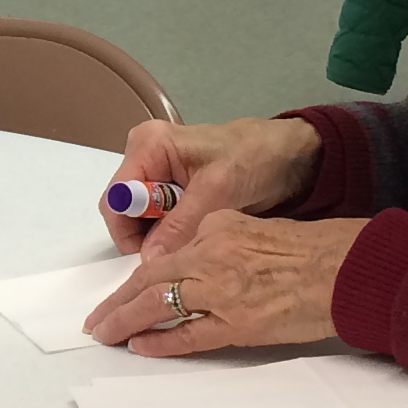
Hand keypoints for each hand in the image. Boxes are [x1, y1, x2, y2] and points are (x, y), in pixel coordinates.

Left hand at [84, 213, 364, 355]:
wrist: (347, 270)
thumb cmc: (312, 249)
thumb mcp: (258, 228)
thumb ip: (223, 240)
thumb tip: (198, 264)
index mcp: (218, 228)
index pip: (167, 254)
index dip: (138, 276)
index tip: (120, 292)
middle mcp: (212, 256)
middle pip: (151, 279)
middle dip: (118, 302)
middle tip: (95, 320)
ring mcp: (223, 292)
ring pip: (160, 305)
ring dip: (127, 321)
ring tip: (105, 334)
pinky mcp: (238, 324)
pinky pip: (189, 335)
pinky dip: (162, 340)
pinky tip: (141, 346)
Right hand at [96, 114, 321, 253]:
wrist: (292, 156)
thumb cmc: (256, 158)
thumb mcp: (218, 191)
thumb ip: (180, 225)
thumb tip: (150, 262)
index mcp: (148, 146)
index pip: (116, 200)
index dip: (128, 233)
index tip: (155, 259)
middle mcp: (145, 158)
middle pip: (126, 212)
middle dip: (148, 238)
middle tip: (180, 256)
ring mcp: (159, 175)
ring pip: (143, 221)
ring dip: (163, 239)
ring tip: (193, 248)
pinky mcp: (175, 191)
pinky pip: (161, 221)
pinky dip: (174, 235)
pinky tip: (196, 241)